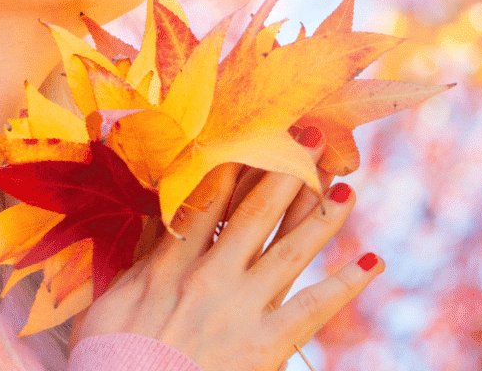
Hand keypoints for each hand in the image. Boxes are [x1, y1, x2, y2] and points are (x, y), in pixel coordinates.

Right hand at [69, 131, 382, 370]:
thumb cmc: (111, 357)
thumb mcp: (112, 299)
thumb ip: (141, 256)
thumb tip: (153, 214)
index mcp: (172, 263)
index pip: (210, 199)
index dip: (238, 163)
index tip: (259, 132)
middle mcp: (211, 275)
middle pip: (255, 212)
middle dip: (286, 172)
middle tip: (312, 138)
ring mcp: (241, 307)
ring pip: (289, 250)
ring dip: (321, 217)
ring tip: (347, 190)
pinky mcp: (266, 344)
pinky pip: (313, 309)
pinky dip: (345, 285)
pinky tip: (371, 264)